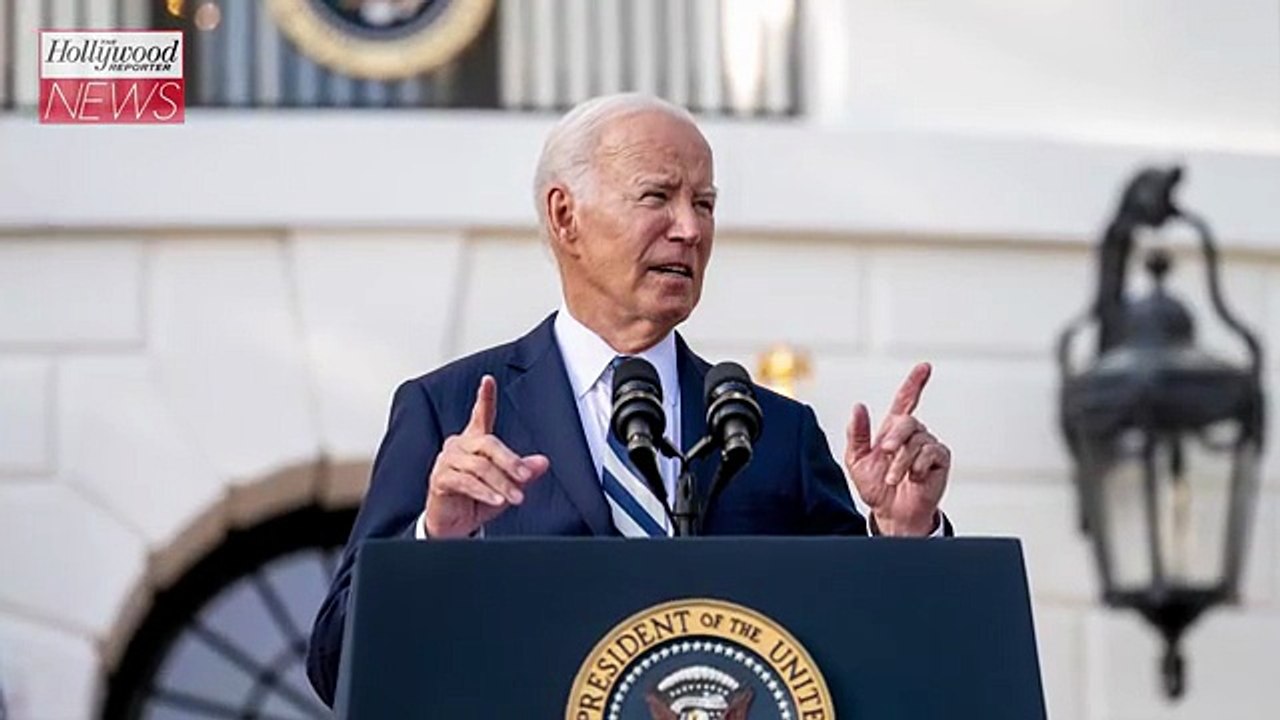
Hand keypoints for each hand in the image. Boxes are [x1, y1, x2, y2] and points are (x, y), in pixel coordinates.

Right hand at [423, 375, 549, 537]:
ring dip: (501, 483)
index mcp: (475, 442)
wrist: (453, 525)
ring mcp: (447, 462)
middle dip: (510, 461)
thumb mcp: (507, 486)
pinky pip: (465, 482)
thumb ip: (523, 472)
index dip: (484, 398)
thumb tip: (542, 462)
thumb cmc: (477, 500)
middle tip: (526, 476)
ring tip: (516, 498)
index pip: (480, 415)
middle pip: (488, 443)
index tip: (488, 380)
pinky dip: (484, 491)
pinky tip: (496, 500)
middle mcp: (459, 446)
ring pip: (479, 466)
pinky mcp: (440, 480)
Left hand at [844, 363, 949, 535]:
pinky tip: (914, 478)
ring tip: (893, 478)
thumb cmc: (876, 487)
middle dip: (894, 437)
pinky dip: (918, 467)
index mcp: (893, 430)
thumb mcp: (857, 460)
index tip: (925, 367)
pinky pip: (931, 454)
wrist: (891, 514)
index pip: (906, 400)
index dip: (915, 382)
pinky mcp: (940, 460)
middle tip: (885, 452)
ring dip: (901, 462)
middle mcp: (913, 434)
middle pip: (908, 421)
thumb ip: (857, 433)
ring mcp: (928, 446)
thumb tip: (859, 407)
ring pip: (917, 441)